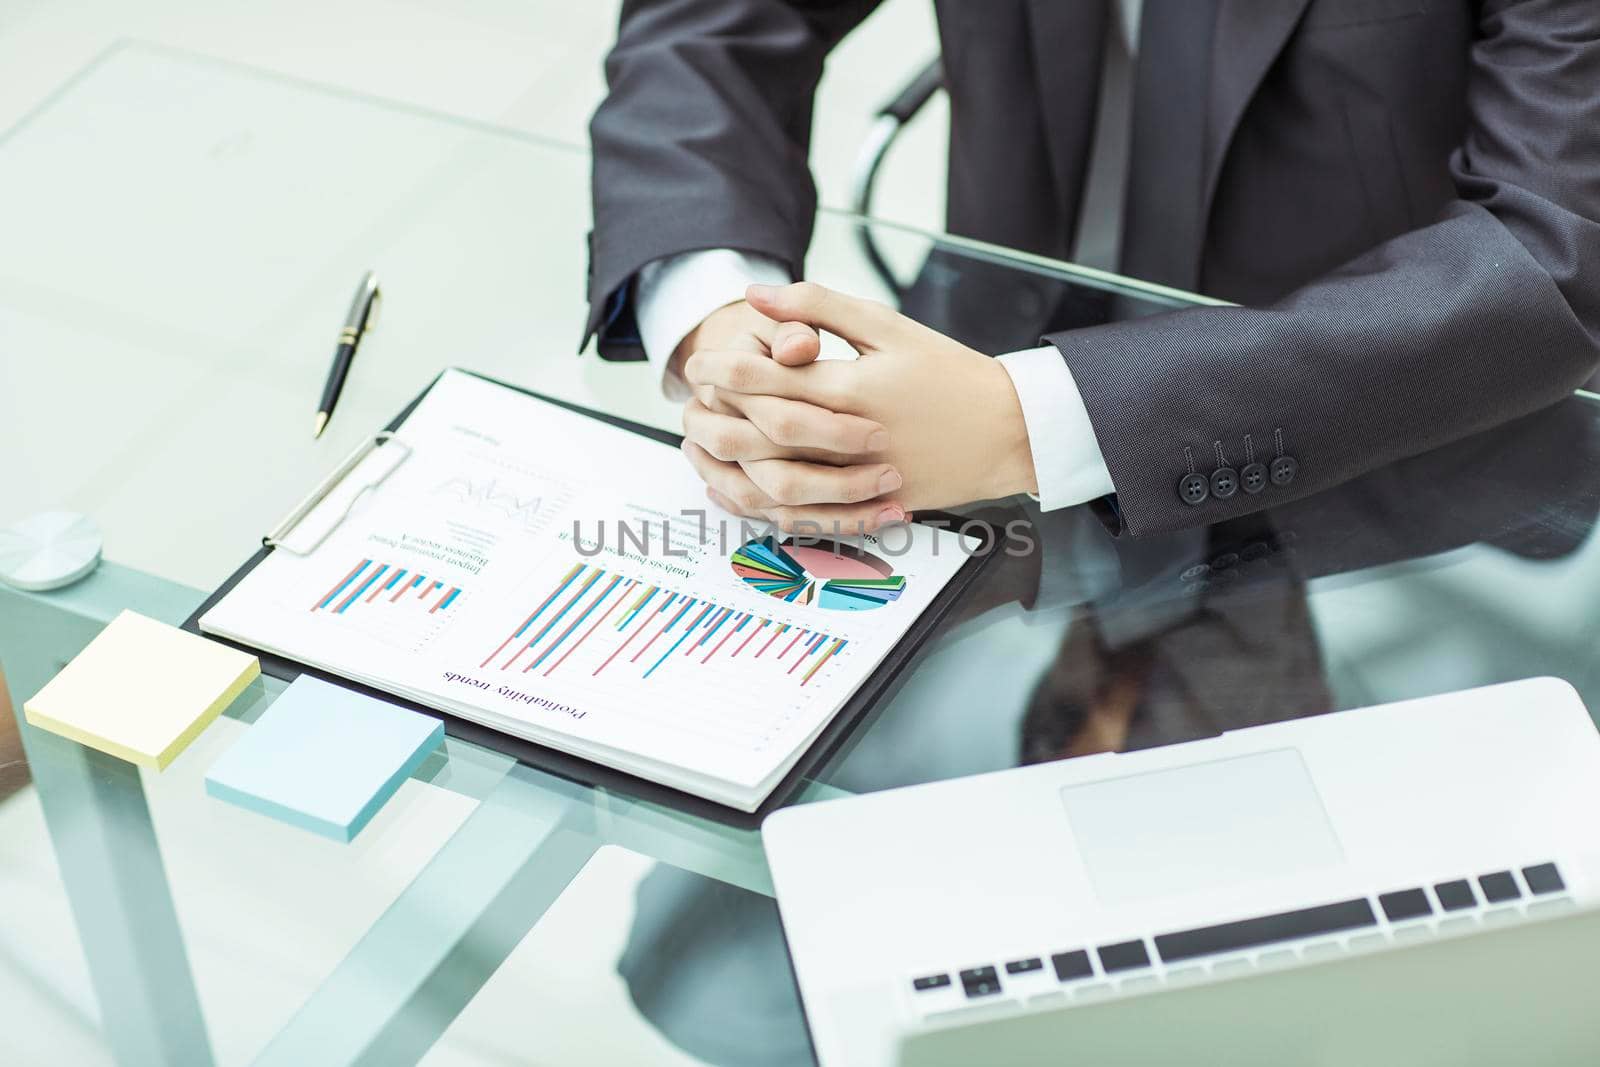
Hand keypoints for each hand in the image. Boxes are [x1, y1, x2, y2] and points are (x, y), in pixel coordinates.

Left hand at [683, 282, 1037, 525]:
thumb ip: (820, 307)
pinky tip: (739, 486)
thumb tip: (757, 295)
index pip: (766, 382)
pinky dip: (761, 504)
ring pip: (771, 483)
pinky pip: (800, 515)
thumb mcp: (888, 327)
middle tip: (692, 399)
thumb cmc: (949, 374)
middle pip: (759, 434)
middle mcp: (847, 440)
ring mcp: (857, 481)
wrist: (1008, 431)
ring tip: (703, 441)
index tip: (702, 362)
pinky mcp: (866, 507)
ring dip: (728, 463)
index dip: (723, 371)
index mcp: (850, 389)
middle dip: (716, 415)